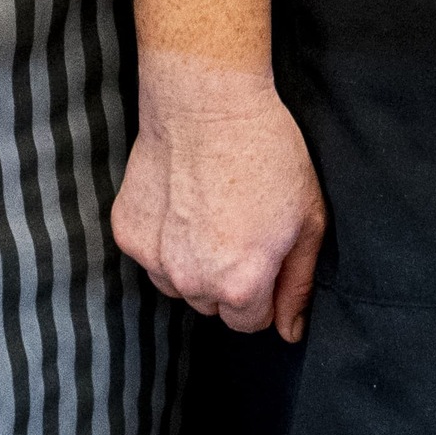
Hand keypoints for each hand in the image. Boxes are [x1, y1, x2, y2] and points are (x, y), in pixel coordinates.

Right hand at [113, 49, 328, 338]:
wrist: (206, 102)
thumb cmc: (267, 155)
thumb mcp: (307, 219)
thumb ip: (299, 284)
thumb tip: (290, 332)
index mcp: (240, 286)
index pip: (250, 322)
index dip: (264, 289)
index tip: (265, 253)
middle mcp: (192, 282)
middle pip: (213, 306)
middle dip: (228, 279)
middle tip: (239, 226)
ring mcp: (154, 259)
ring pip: (179, 284)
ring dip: (193, 263)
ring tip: (209, 212)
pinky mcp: (127, 233)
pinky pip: (151, 256)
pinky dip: (164, 238)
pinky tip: (181, 200)